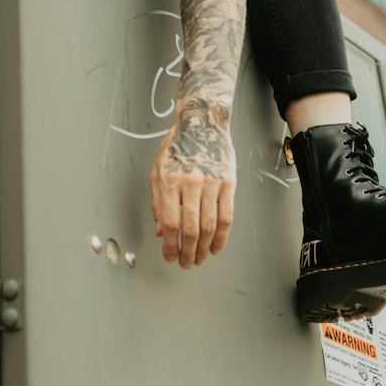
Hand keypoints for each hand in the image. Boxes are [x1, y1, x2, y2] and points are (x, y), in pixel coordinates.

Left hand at [149, 99, 235, 266]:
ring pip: (209, 226)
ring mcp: (211, 183)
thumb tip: (160, 232)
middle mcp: (190, 182)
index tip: (170, 256)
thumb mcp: (157, 171)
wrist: (201, 122)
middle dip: (187, 252)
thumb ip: (158, 203)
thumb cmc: (176, 146)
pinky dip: (222, 237)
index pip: (170, 223)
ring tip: (199, 258)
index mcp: (169, 180)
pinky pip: (226, 217)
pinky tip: (215, 246)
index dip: (170, 246)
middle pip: (191, 229)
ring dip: (204, 248)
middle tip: (186, 263)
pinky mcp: (228, 183)